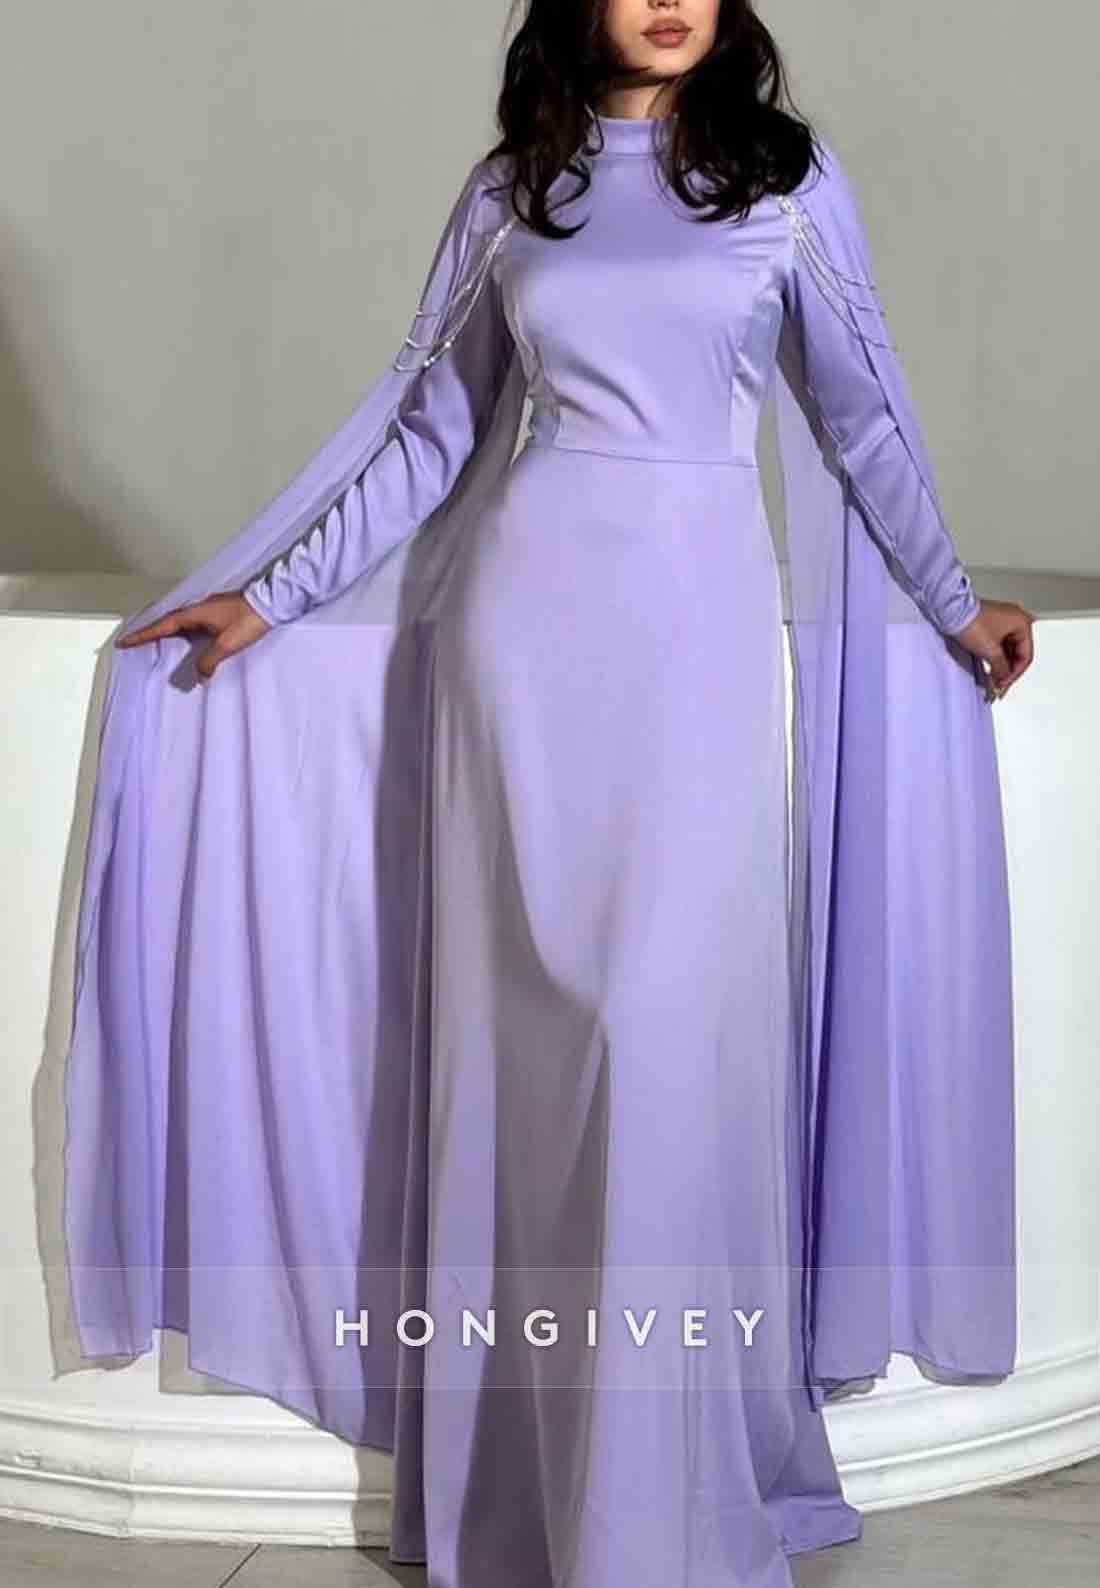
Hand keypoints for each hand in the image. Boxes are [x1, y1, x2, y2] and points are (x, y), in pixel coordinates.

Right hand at [114, 590, 272, 681]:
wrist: (272, 603)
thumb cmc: (250, 619)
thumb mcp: (227, 644)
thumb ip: (210, 661)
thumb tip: (200, 676)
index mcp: (194, 613)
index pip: (162, 626)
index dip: (142, 635)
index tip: (124, 641)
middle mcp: (198, 609)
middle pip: (166, 622)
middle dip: (148, 632)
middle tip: (132, 641)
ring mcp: (208, 610)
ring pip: (179, 622)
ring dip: (165, 631)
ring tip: (152, 642)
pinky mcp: (218, 613)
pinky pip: (192, 624)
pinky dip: (182, 632)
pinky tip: (186, 639)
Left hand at [951, 599, 1034, 701]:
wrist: (950, 611)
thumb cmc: (971, 622)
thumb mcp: (991, 650)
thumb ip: (1001, 668)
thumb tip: (1003, 679)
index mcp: (1022, 622)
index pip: (1026, 655)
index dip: (1015, 673)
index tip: (1004, 684)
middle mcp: (1015, 619)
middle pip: (1018, 653)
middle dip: (1008, 670)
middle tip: (999, 684)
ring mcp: (1003, 621)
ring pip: (1007, 650)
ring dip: (1001, 665)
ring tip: (994, 678)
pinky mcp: (990, 624)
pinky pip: (998, 645)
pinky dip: (995, 657)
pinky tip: (990, 667)